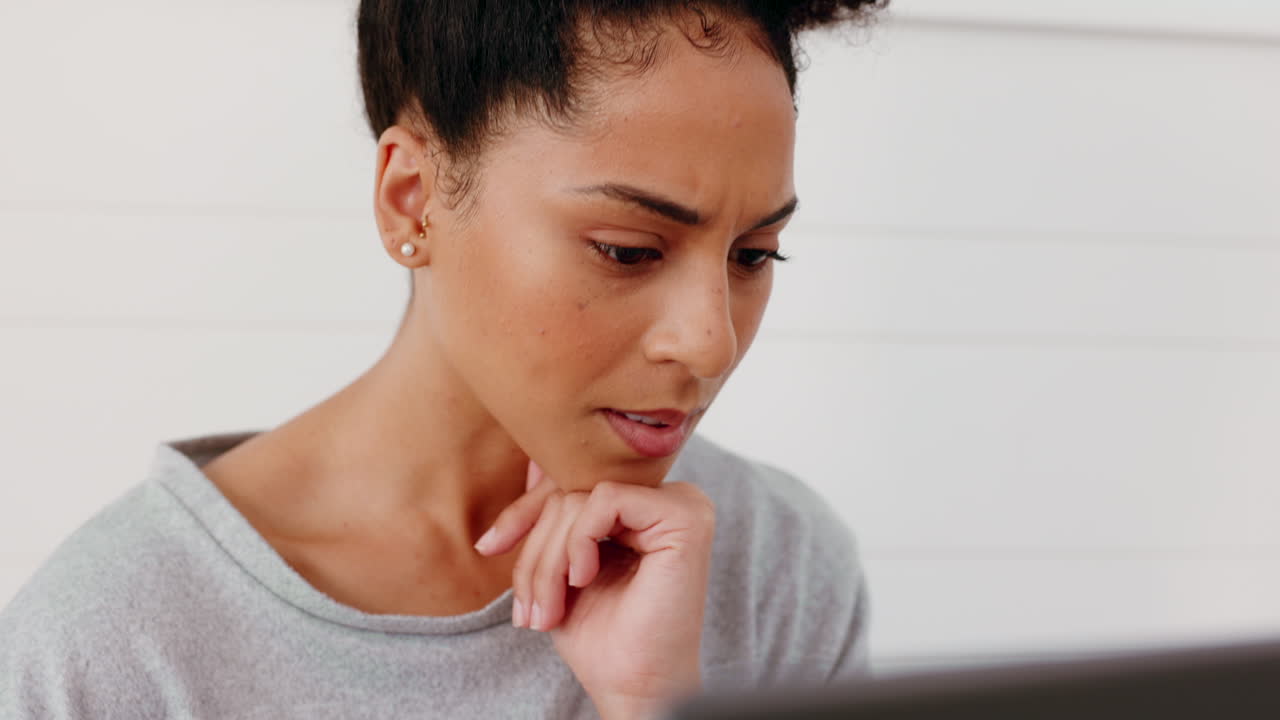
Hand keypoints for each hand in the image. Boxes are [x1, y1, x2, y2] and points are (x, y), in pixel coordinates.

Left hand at [474, 460, 716, 718]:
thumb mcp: (562, 566)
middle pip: (573, 490)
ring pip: (582, 496)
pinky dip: (578, 542)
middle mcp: (670, 499)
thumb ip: (556, 514)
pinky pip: (605, 499)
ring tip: (548, 610)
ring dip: (549, 558)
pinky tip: (583, 579)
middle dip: (536, 550)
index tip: (489, 547)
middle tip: (530, 610)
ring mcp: (683, 504)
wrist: (634, 686)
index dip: (525, 513)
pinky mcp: (685, 516)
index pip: (573, 484)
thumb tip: (533, 460)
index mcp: (646, 508)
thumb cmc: (602, 636)